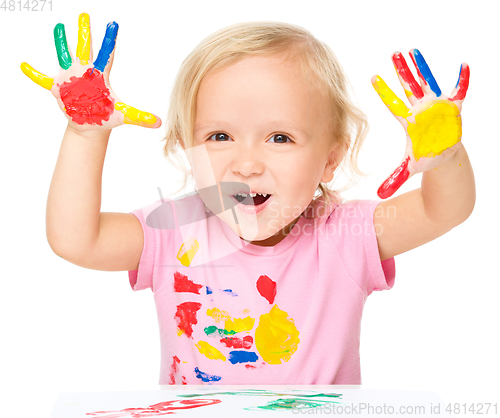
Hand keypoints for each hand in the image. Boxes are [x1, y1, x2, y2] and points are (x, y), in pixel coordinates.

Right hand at [20, 13, 161, 132]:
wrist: (90, 126)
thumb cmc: (106, 117)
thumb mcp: (123, 116)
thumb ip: (140, 117)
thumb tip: (159, 123)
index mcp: (101, 75)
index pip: (106, 55)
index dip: (109, 40)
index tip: (113, 24)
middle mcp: (85, 72)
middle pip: (85, 48)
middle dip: (84, 32)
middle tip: (85, 14)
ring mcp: (70, 78)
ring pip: (64, 55)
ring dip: (61, 42)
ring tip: (59, 26)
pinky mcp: (57, 88)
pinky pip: (41, 79)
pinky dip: (32, 73)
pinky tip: (23, 65)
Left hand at [372, 49, 468, 198]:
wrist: (444, 156)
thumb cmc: (425, 158)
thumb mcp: (409, 169)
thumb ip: (394, 180)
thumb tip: (379, 196)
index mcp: (409, 122)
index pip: (393, 104)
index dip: (384, 92)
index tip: (372, 77)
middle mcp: (421, 110)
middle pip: (409, 87)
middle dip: (402, 71)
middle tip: (394, 53)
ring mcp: (436, 107)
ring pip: (428, 83)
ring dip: (423, 67)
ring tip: (414, 51)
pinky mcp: (453, 108)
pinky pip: (460, 91)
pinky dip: (463, 80)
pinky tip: (464, 66)